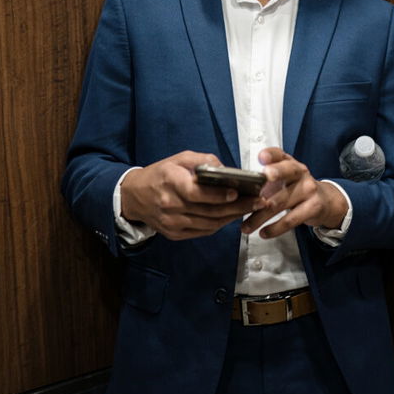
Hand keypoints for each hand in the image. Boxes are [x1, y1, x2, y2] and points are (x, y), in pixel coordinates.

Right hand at [120, 151, 262, 239]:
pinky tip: (232, 217)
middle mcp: (170, 205)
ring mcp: (172, 223)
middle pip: (209, 211)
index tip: (236, 192)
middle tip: (258, 202)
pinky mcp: (174, 234)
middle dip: (237, 207)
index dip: (218, 195)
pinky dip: (220, 225)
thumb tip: (226, 168)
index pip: (196, 193)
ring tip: (251, 209)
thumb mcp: (178, 159)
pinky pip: (203, 231)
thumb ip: (203, 160)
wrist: (134, 197)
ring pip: (209, 224)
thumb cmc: (160, 174)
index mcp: (170, 183)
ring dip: (232, 217)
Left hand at [241, 148, 347, 238]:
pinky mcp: (313, 207)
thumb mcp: (283, 179)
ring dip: (259, 217)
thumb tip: (236, 190)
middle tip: (260, 181)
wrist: (324, 202)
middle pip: (286, 172)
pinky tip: (263, 233)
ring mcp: (308, 189)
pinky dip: (275, 228)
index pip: (280, 154)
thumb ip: (264, 180)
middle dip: (274, 174)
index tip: (261, 157)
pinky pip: (291, 219)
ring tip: (245, 227)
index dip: (271, 155)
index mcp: (290, 163)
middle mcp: (301, 173)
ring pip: (280, 202)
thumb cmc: (295, 189)